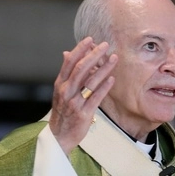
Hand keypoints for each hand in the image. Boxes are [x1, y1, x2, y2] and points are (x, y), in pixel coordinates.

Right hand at [49, 37, 116, 154]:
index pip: (69, 62)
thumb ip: (67, 73)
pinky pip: (96, 97)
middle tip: (106, 45)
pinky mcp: (83, 113)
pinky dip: (104, 87)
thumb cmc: (63, 111)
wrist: (59, 136)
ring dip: (104, 68)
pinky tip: (112, 79)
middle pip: (81, 68)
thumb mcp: (61, 91)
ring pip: (90, 81)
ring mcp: (74, 102)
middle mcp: (66, 91)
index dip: (80, 49)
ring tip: (114, 59)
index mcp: (60, 84)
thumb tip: (67, 53)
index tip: (90, 39)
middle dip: (94, 55)